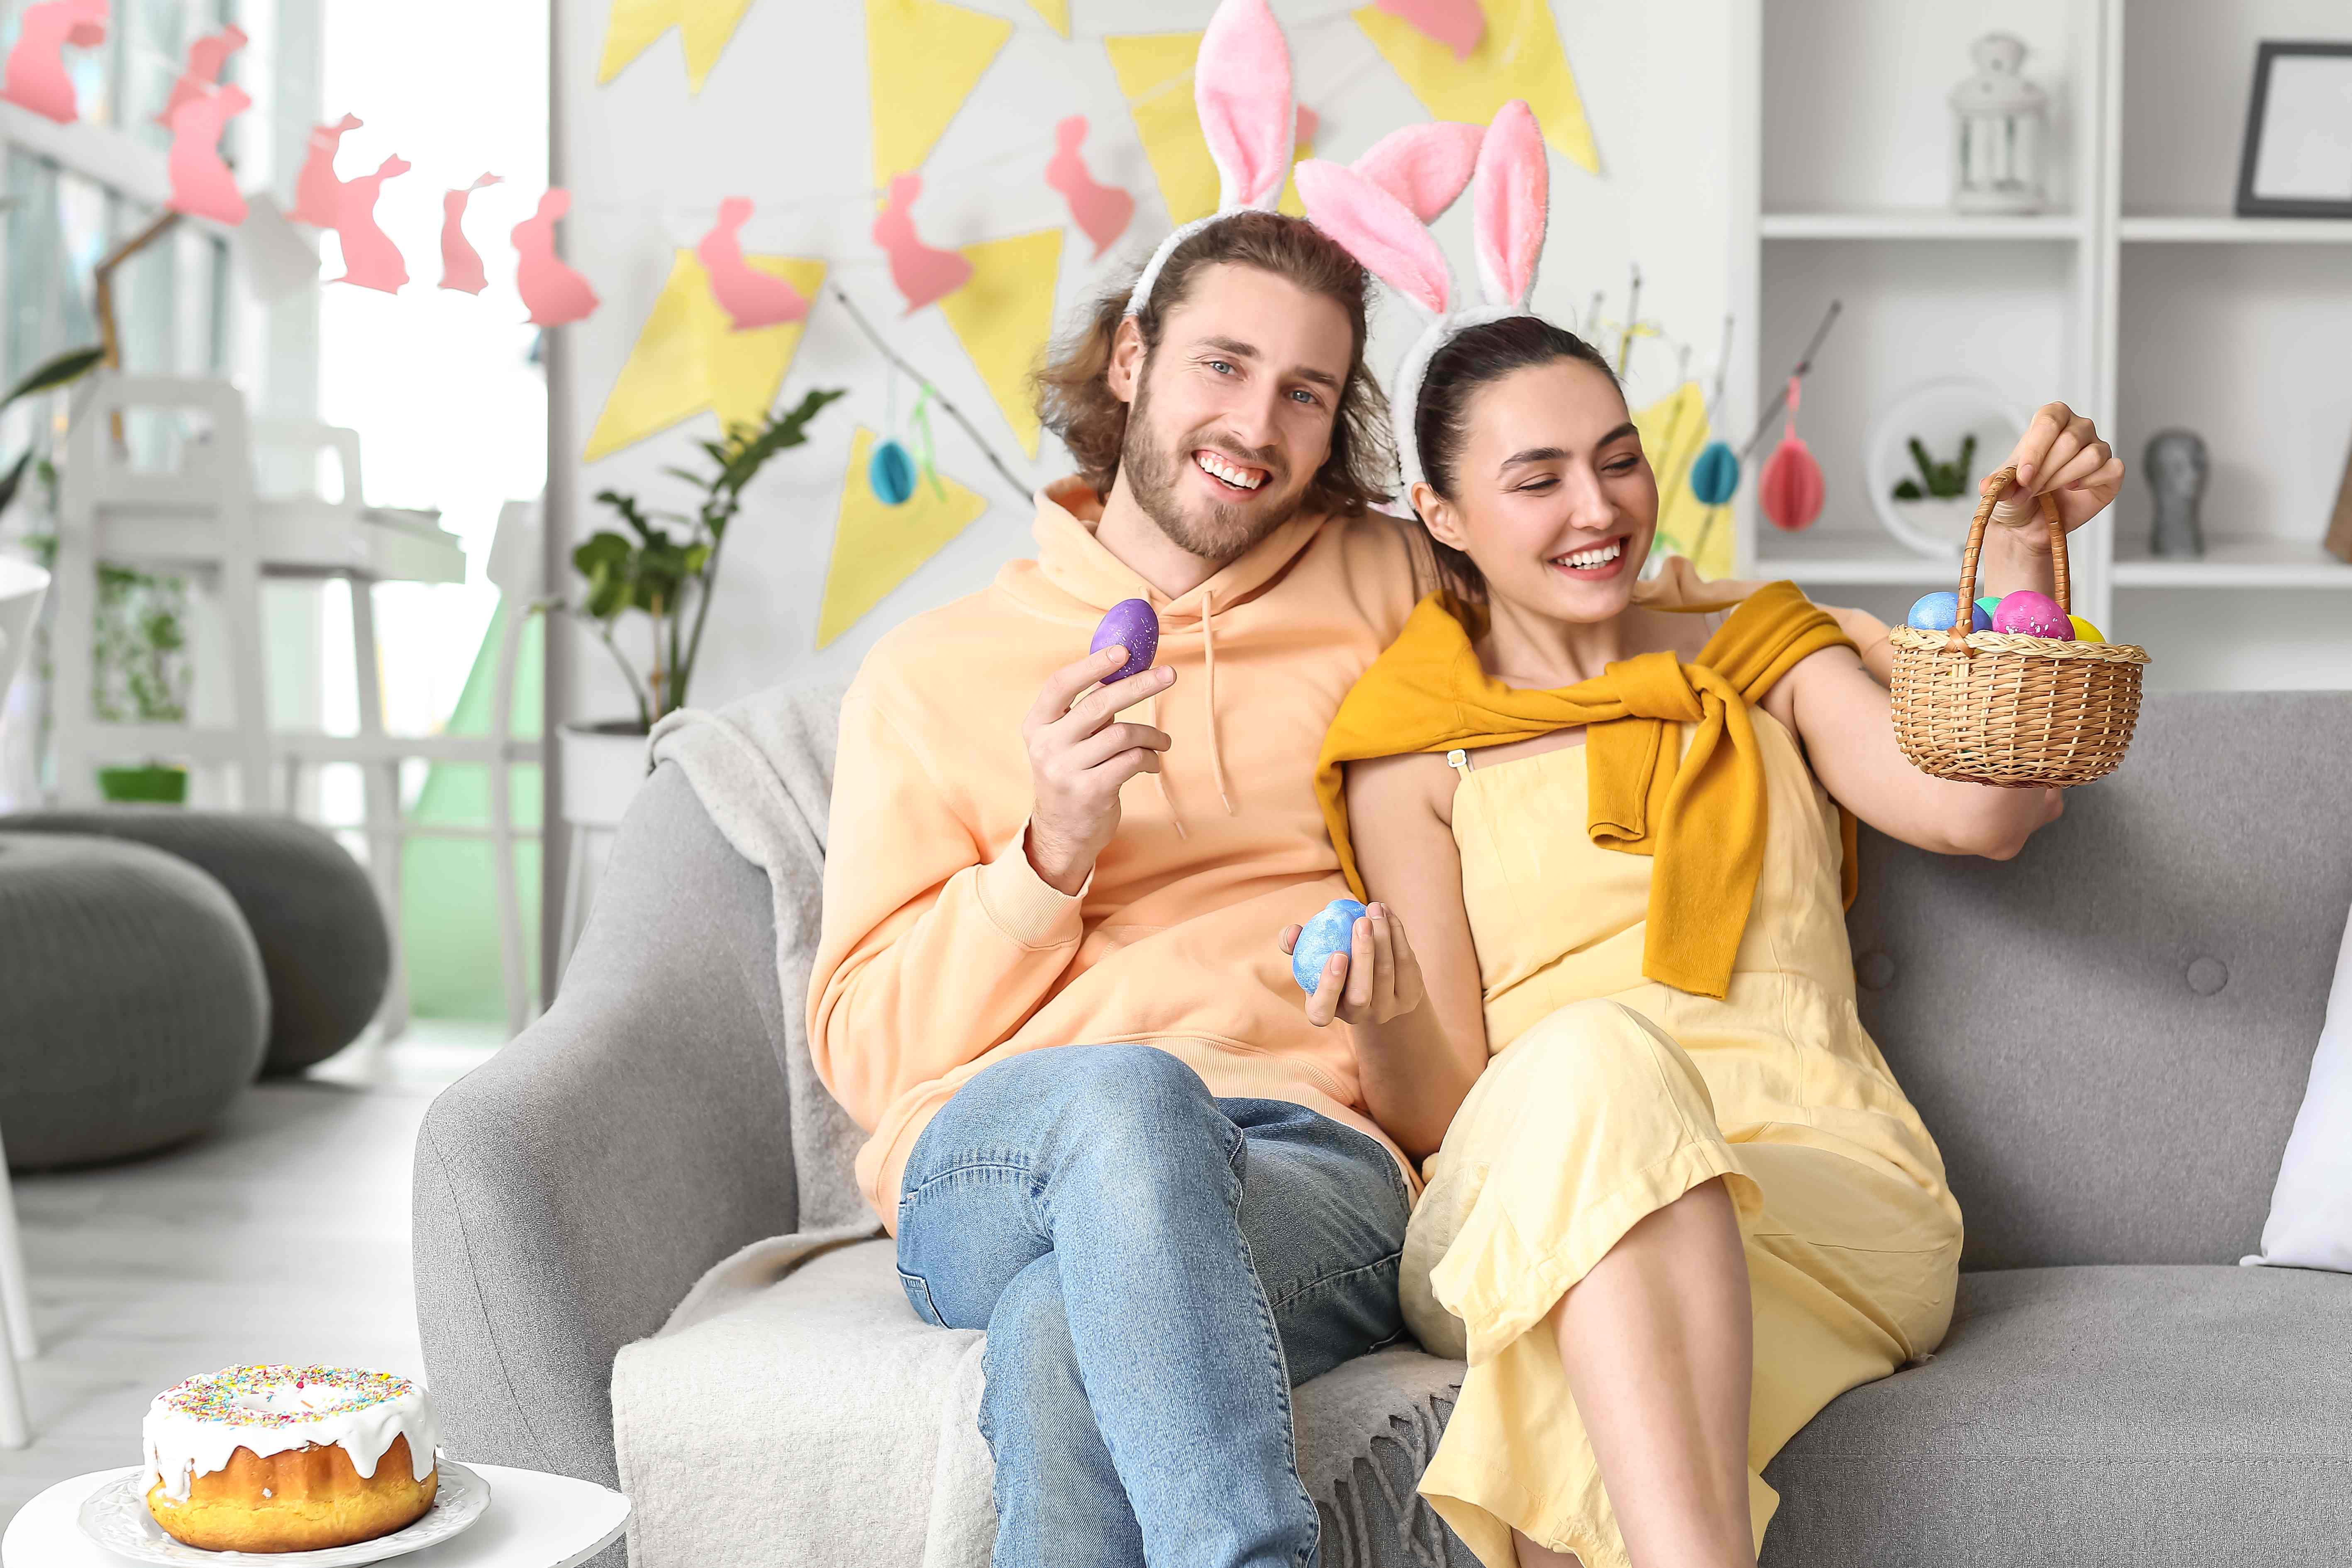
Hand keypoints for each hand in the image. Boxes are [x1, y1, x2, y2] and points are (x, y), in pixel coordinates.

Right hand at [1022, 645, 1174, 894]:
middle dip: (1140, 685)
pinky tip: (1152, 762)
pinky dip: (1149, 758)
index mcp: (1037, 724)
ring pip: (1122, 734)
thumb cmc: (1073, 773)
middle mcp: (1047, 745)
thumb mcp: (1067, 739)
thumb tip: (1123, 663)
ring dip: (1151, 734)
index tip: (1124, 651)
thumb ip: (1087, 706)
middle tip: (1169, 675)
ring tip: (1162, 741)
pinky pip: (1131, 761)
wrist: (1062, 832)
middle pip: (1099, 703)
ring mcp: (1065, 770)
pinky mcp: (1089, 792)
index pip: (1061, 684)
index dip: (1093, 665)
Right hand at [1279, 902, 1426, 1029]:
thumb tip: (1293, 932)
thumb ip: (1295, 943)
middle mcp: (1356, 1017)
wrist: (1371, 977)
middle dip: (1363, 954)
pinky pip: (1406, 966)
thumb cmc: (1331, 960)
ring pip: (1386, 974)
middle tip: (1361, 921)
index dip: (1330, 986)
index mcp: (1324, 1009)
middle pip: (1361, 994)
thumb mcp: (1309, 954)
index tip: (1338, 954)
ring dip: (1383, 936)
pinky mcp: (1409, 999)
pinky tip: (1389, 916)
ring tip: (1376, 908)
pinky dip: (1398, 936)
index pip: (1322, 1011)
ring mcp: (1385, 1011)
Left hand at [1990, 402, 2124, 544]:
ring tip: (2047, 491)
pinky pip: (2111, 469)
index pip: (2049, 421)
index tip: (2023, 476)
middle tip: (2029, 490)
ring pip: (2091, 456)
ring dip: (2063, 479)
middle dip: (2045, 472)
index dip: (2036, 450)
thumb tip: (1987, 485)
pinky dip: (2089, 483)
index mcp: (2052, 419)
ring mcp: (2097, 448)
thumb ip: (1997, 481)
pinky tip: (2072, 489)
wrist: (2028, 522)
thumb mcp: (2001, 486)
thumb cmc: (2017, 494)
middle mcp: (2078, 428)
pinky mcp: (2111, 471)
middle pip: (2069, 441)